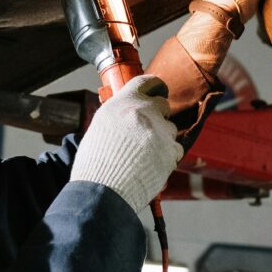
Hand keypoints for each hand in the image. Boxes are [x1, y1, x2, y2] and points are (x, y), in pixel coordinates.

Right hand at [70, 75, 182, 212]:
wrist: (104, 190)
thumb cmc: (96, 163)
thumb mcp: (100, 127)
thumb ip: (118, 114)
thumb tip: (127, 112)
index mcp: (122, 103)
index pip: (145, 81)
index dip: (154, 85)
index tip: (158, 90)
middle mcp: (143, 111)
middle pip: (162, 104)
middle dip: (158, 115)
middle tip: (149, 129)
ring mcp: (159, 130)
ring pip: (170, 128)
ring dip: (162, 138)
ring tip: (144, 155)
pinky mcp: (171, 150)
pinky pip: (175, 148)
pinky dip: (167, 156)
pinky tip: (151, 165)